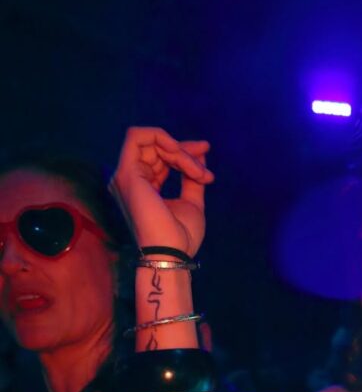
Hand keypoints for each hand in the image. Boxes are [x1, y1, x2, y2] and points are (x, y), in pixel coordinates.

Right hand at [110, 127, 213, 256]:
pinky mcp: (127, 173)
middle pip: (156, 146)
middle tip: (204, 172)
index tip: (205, 154)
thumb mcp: (192, 201)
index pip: (161, 156)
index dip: (184, 151)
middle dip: (185, 151)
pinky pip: (139, 137)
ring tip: (198, 174)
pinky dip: (162, 139)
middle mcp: (132, 179)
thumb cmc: (181, 236)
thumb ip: (192, 177)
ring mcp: (127, 175)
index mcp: (144, 185)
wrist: (173, 253)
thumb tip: (200, 153)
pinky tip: (180, 155)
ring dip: (180, 152)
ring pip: (151, 141)